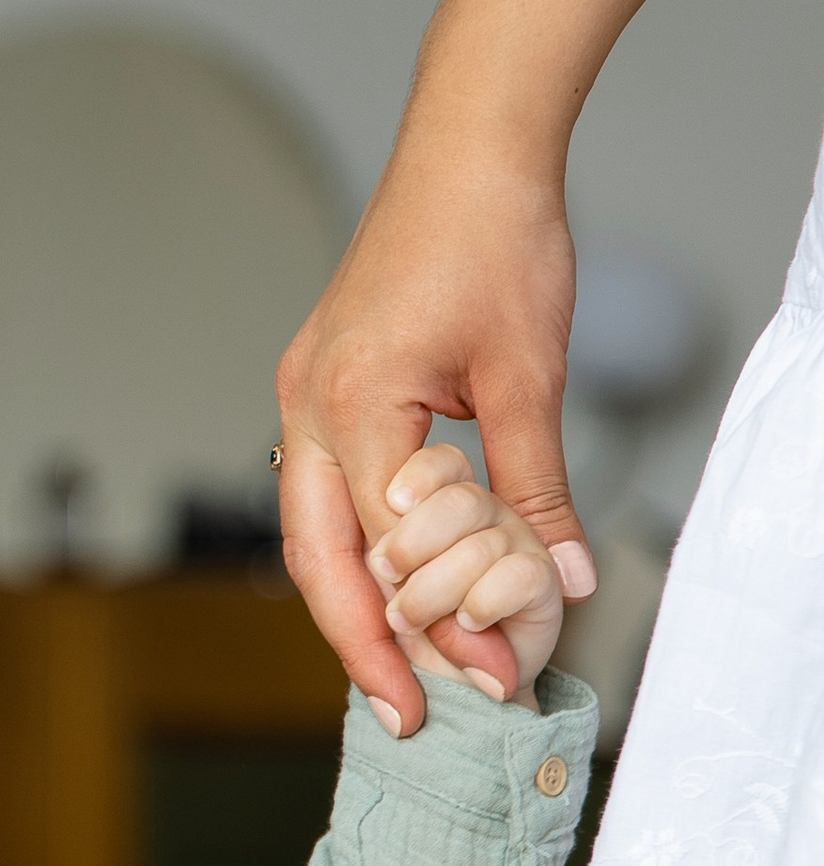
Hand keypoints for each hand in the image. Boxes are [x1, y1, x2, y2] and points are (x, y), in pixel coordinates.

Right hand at [277, 142, 593, 732]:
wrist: (467, 148)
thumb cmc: (492, 238)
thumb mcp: (529, 376)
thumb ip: (536, 490)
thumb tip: (560, 582)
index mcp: (350, 402)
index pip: (384, 550)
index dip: (434, 625)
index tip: (491, 677)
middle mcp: (306, 404)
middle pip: (314, 559)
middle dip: (361, 645)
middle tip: (411, 716)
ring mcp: (305, 393)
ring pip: (311, 531)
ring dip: (356, 603)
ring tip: (408, 669)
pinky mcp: (323, 383)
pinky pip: (327, 490)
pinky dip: (359, 548)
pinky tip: (402, 584)